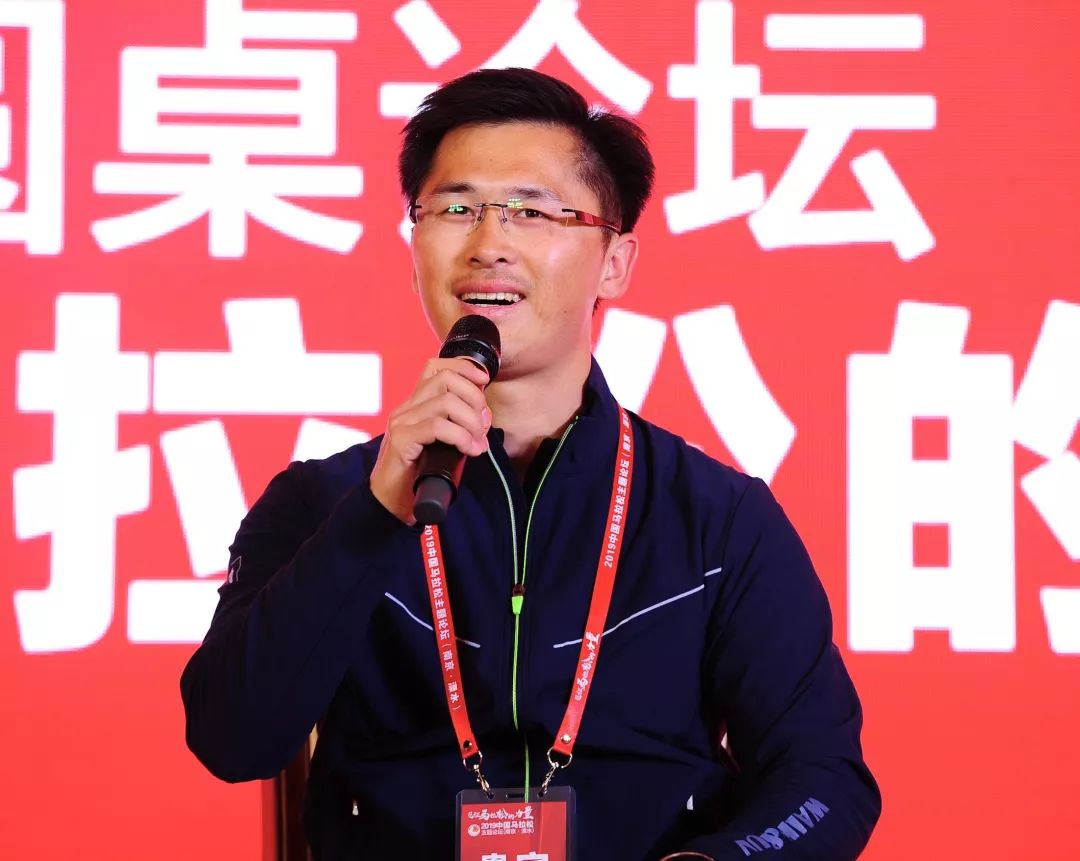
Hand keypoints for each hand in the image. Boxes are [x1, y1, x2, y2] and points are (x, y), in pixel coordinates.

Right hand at [369, 357, 491, 523]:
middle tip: (484, 424)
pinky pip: (438, 427)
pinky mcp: (402, 440)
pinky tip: (470, 450)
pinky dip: (461, 437)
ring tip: (478, 442)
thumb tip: (483, 418)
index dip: (463, 368)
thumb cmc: (417, 476)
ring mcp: (402, 422)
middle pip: (445, 379)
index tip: (484, 381)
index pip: (436, 368)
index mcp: (414, 405)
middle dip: (474, 398)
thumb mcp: (439, 444)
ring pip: (446, 402)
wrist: (390, 503)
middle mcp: (406, 408)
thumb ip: (454, 427)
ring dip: (471, 421)